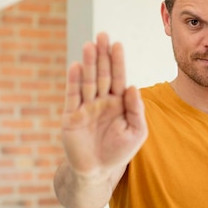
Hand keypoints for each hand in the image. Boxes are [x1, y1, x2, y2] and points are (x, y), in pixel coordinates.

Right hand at [61, 32, 147, 175]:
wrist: (97, 172)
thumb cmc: (119, 152)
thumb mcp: (136, 132)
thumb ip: (136, 110)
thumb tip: (134, 87)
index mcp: (118, 103)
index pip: (118, 77)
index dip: (117, 61)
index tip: (117, 44)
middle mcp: (101, 101)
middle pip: (102, 73)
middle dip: (102, 55)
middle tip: (102, 35)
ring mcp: (85, 107)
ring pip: (87, 81)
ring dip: (88, 64)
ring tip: (89, 46)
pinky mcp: (71, 116)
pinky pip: (73, 96)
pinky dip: (74, 81)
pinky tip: (75, 66)